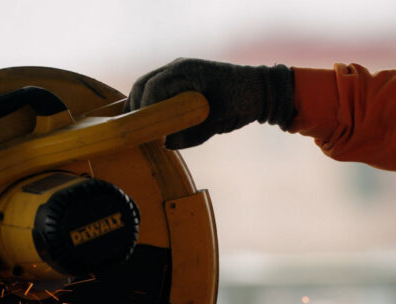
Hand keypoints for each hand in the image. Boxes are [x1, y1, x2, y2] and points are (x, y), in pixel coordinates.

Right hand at [125, 58, 293, 148]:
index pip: (153, 87)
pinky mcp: (181, 80)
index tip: (145, 129)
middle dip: (137, 108)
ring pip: (147, 86)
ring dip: (141, 106)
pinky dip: (152, 104)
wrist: (260, 91)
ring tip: (140, 129)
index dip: (145, 108)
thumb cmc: (242, 103)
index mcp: (187, 71)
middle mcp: (178, 67)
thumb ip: (190, 133)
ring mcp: (178, 71)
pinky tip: (151, 122)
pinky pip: (158, 90)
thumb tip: (164, 143)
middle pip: (143, 85)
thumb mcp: (217, 122)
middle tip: (135, 132)